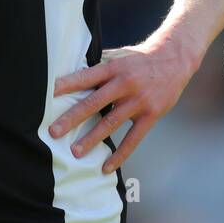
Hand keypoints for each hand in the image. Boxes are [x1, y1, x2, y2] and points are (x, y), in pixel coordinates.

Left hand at [49, 41, 193, 173]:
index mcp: (113, 68)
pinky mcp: (151, 115)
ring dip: (92, 139)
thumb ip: (100, 67)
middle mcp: (124, 84)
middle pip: (93, 103)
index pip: (85, 77)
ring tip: (75, 152)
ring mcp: (138, 101)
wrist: (174, 59)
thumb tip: (74, 73)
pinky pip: (133, 139)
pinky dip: (120, 154)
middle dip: (72, 118)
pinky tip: (106, 166)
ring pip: (111, 123)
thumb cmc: (141, 59)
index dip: (66, 85)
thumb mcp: (119, 56)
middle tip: (54, 131)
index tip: (48, 94)